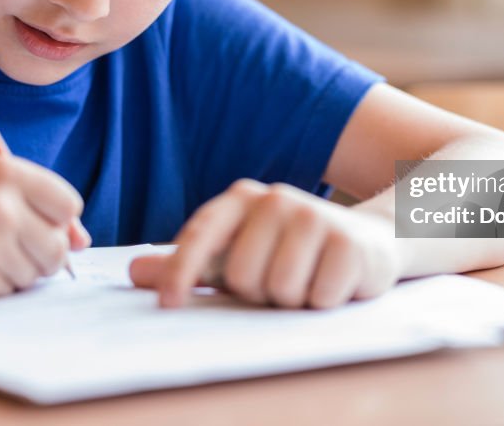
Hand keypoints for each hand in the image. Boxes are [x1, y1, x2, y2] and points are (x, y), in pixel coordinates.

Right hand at [0, 154, 90, 298]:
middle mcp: (2, 204)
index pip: (68, 205)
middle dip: (40, 254)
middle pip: (58, 247)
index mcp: (6, 172)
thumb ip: (39, 207)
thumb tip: (82, 242)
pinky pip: (11, 291)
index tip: (34, 222)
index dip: (56, 220)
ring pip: (37, 273)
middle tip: (4, 244)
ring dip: (17, 271)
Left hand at [130, 180, 400, 308]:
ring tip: (306, 280)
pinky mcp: (349, 244)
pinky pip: (317, 299)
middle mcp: (277, 199)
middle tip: (279, 279)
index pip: (202, 234)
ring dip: (292, 300)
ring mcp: (315, 217)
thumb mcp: (237, 254)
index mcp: (242, 198)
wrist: (370, 240)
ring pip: (280, 290)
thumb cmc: (290, 251)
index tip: (167, 305)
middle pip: (242, 276)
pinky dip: (323, 302)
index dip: (180, 270)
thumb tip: (133, 271)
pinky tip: (334, 282)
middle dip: (258, 292)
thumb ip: (187, 263)